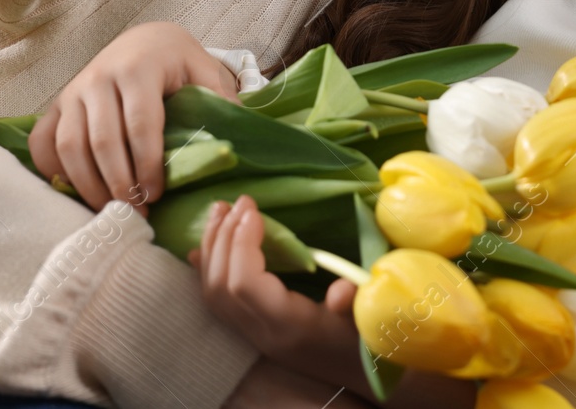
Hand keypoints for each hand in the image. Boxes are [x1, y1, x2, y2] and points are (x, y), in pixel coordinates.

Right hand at [28, 21, 237, 215]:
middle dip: (118, 183)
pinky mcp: (57, 104)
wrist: (145, 40)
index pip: (140, 124)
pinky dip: (55, 171)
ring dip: (88, 185)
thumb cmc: (178, 64)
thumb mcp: (205, 73)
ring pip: (69, 146)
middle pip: (101, 141)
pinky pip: (44, 142)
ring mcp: (73, 91)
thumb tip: (235, 140)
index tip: (156, 194)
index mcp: (138, 68)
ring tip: (112, 210)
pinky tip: (78, 192)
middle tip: (137, 211)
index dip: (147, 164)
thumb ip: (220, 102)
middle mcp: (99, 77)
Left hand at [193, 198, 478, 408]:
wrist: (365, 373)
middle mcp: (264, 332)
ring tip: (218, 212)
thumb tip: (342, 288)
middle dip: (223, 238)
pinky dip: (207, 268)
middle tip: (237, 202)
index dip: (242, 244)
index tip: (253, 208)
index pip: (245, 286)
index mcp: (289, 326)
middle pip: (222, 287)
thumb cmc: (372, 339)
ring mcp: (254, 334)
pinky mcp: (254, 329)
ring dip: (212, 248)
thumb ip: (356, 304)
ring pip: (214, 294)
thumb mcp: (371, 320)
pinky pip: (217, 301)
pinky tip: (202, 247)